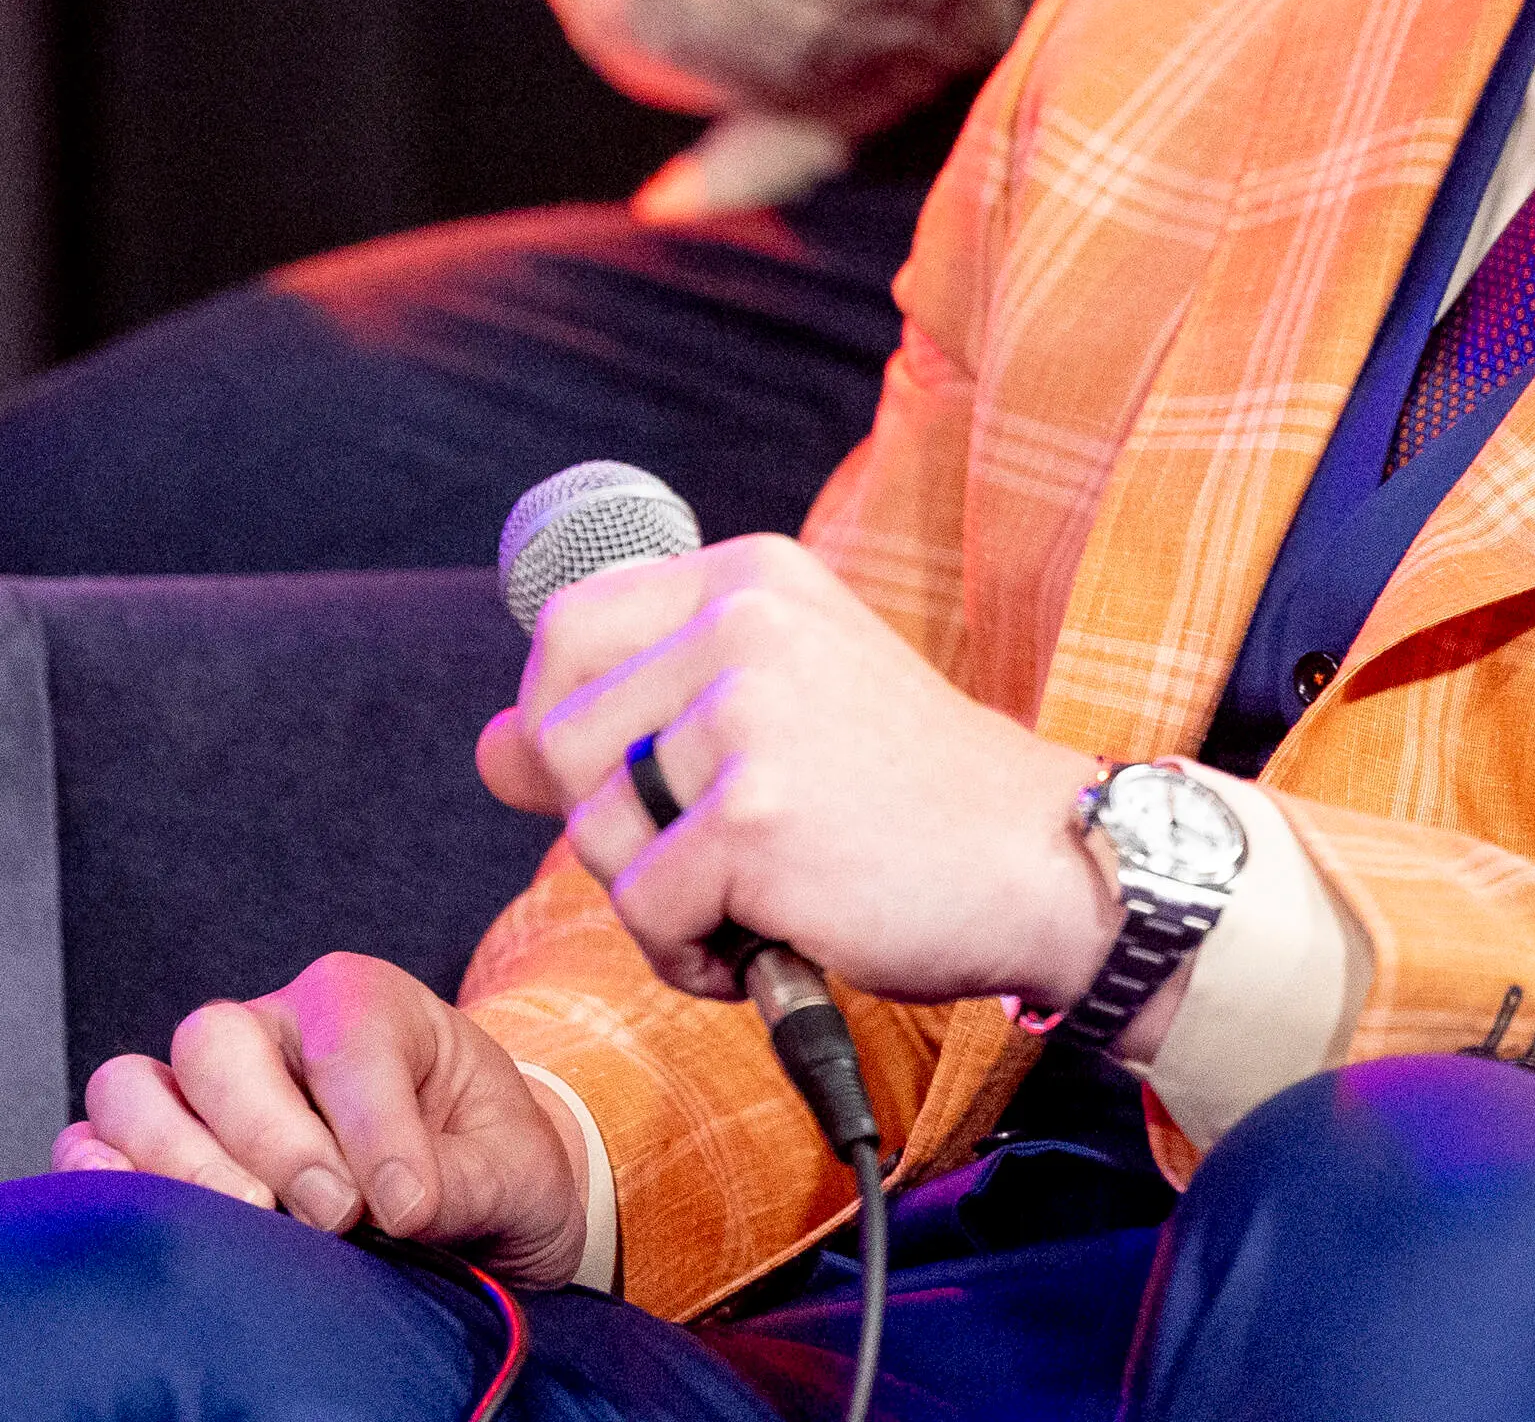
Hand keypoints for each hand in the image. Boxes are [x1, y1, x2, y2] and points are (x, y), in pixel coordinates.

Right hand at [52, 952, 592, 1287]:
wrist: (471, 1199)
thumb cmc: (490, 1165)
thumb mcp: (515, 1169)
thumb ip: (464, 1180)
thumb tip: (398, 1208)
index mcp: (366, 1002)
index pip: (345, 1037)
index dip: (370, 1126)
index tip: (404, 1208)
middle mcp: (271, 1028)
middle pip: (217, 1042)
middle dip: (270, 1137)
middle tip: (332, 1217)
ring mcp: (202, 1086)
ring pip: (134, 1085)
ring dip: (178, 1159)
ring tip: (250, 1224)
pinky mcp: (153, 1147)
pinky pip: (89, 1144)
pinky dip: (99, 1181)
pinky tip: (150, 1225)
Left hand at [478, 535, 1123, 1023]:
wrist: (1049, 862)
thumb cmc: (910, 802)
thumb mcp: (776, 721)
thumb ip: (632, 719)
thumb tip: (486, 747)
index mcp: (753, 579)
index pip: (567, 627)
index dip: (563, 721)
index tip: (629, 782)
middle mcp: (744, 623)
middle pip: (561, 737)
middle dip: (614, 826)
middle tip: (719, 856)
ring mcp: (749, 714)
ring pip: (593, 832)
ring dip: (659, 899)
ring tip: (760, 898)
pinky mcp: (756, 815)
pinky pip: (645, 911)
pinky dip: (697, 956)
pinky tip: (779, 942)